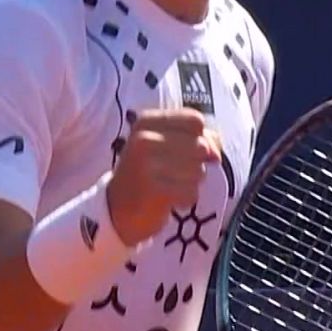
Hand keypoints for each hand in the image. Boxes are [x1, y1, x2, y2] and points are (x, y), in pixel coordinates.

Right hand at [106, 109, 219, 244]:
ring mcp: (146, 165)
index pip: (194, 120)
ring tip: (168, 185)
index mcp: (146, 121)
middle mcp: (143, 139)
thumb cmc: (148, 173)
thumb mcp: (165, 145)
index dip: (202, 137)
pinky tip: (168, 199)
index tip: (190, 151)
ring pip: (198, 171)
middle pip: (201, 146)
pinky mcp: (154, 191)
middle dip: (197, 163)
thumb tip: (215, 152)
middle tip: (174, 172)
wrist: (116, 210)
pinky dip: (185, 199)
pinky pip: (191, 192)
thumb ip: (197, 138)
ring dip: (190, 183)